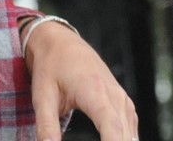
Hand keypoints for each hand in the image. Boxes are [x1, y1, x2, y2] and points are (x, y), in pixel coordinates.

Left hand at [24, 19, 136, 140]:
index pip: (112, 127)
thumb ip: (46, 128)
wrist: (61, 42)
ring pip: (130, 133)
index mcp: (94, 91)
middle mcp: (114, 94)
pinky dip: (125, 140)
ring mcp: (121, 97)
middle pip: (125, 135)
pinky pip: (130, 127)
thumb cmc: (50, 67)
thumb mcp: (42, 97)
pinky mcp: (122, 101)